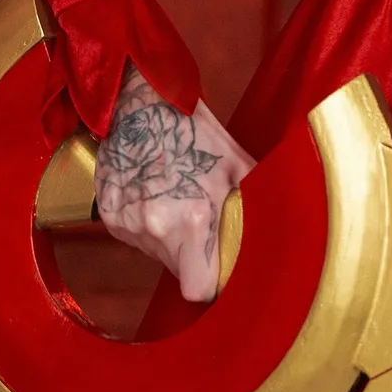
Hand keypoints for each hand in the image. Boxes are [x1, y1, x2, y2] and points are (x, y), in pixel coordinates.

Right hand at [93, 63, 255, 302]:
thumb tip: (281, 225)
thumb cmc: (192, 130)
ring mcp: (128, 224)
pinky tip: (158, 194)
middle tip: (205, 226)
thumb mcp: (235, 162)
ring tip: (180, 201)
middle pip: (179, 271)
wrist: (138, 103)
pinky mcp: (110, 217)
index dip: (211, 285)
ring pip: (156, 255)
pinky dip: (149, 226)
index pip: (197, 288)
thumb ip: (254, 200)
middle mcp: (155, 228)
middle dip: (195, 258)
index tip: (220, 273)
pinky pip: (136, 237)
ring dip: (171, 240)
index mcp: (192, 220)